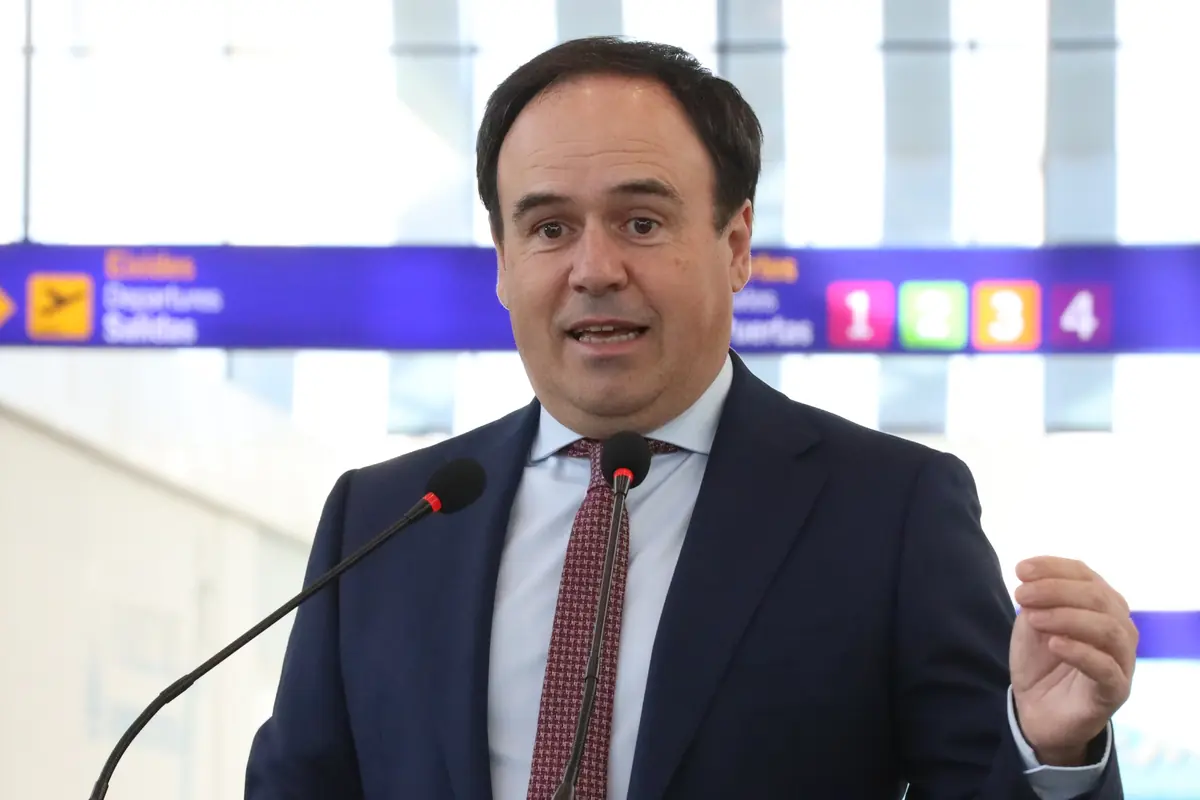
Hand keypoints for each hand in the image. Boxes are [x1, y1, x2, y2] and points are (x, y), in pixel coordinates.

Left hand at [1011, 556, 1137, 765]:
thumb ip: (1037, 602)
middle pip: (1098, 598)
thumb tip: (1032, 581)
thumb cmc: (1041, 661)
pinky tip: (1054, 644)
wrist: (1038, 710)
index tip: (1020, 570)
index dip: (1053, 568)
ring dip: (1067, 618)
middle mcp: (1119, 628)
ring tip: (1034, 619)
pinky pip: (1107, 668)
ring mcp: (1122, 660)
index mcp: (1101, 605)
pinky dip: (1080, 652)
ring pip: (1108, 629)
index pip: (1085, 575)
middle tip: (1021, 595)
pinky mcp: (1117, 691)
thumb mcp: (1033, 624)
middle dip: (1056, 590)